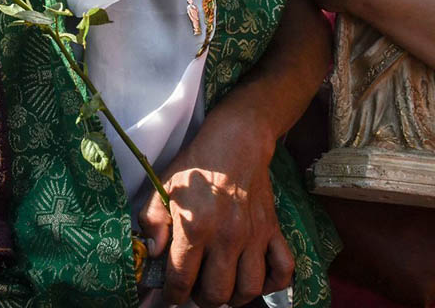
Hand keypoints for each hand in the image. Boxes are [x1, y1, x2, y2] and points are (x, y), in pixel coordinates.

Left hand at [138, 114, 292, 306]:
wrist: (235, 142)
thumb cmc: (196, 166)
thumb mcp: (162, 188)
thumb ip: (151, 222)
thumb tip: (153, 253)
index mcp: (196, 227)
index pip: (182, 279)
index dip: (172, 295)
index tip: (171, 295)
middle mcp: (227, 237)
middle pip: (216, 292)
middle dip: (201, 299)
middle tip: (195, 290)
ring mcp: (254, 236)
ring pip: (249, 288)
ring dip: (233, 298)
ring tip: (221, 289)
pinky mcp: (273, 231)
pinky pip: (283, 269)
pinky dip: (272, 284)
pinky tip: (254, 279)